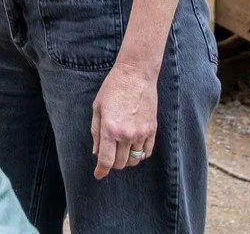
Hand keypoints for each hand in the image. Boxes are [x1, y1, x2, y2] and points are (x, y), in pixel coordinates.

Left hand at [90, 61, 157, 178]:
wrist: (135, 74)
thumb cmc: (113, 88)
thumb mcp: (97, 107)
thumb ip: (96, 131)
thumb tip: (96, 152)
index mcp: (110, 128)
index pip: (106, 160)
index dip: (101, 171)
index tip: (98, 175)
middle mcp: (126, 134)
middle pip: (120, 163)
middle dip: (112, 164)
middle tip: (109, 156)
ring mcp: (141, 133)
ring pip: (134, 160)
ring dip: (126, 160)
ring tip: (121, 151)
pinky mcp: (152, 130)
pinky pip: (147, 152)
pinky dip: (140, 154)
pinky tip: (134, 148)